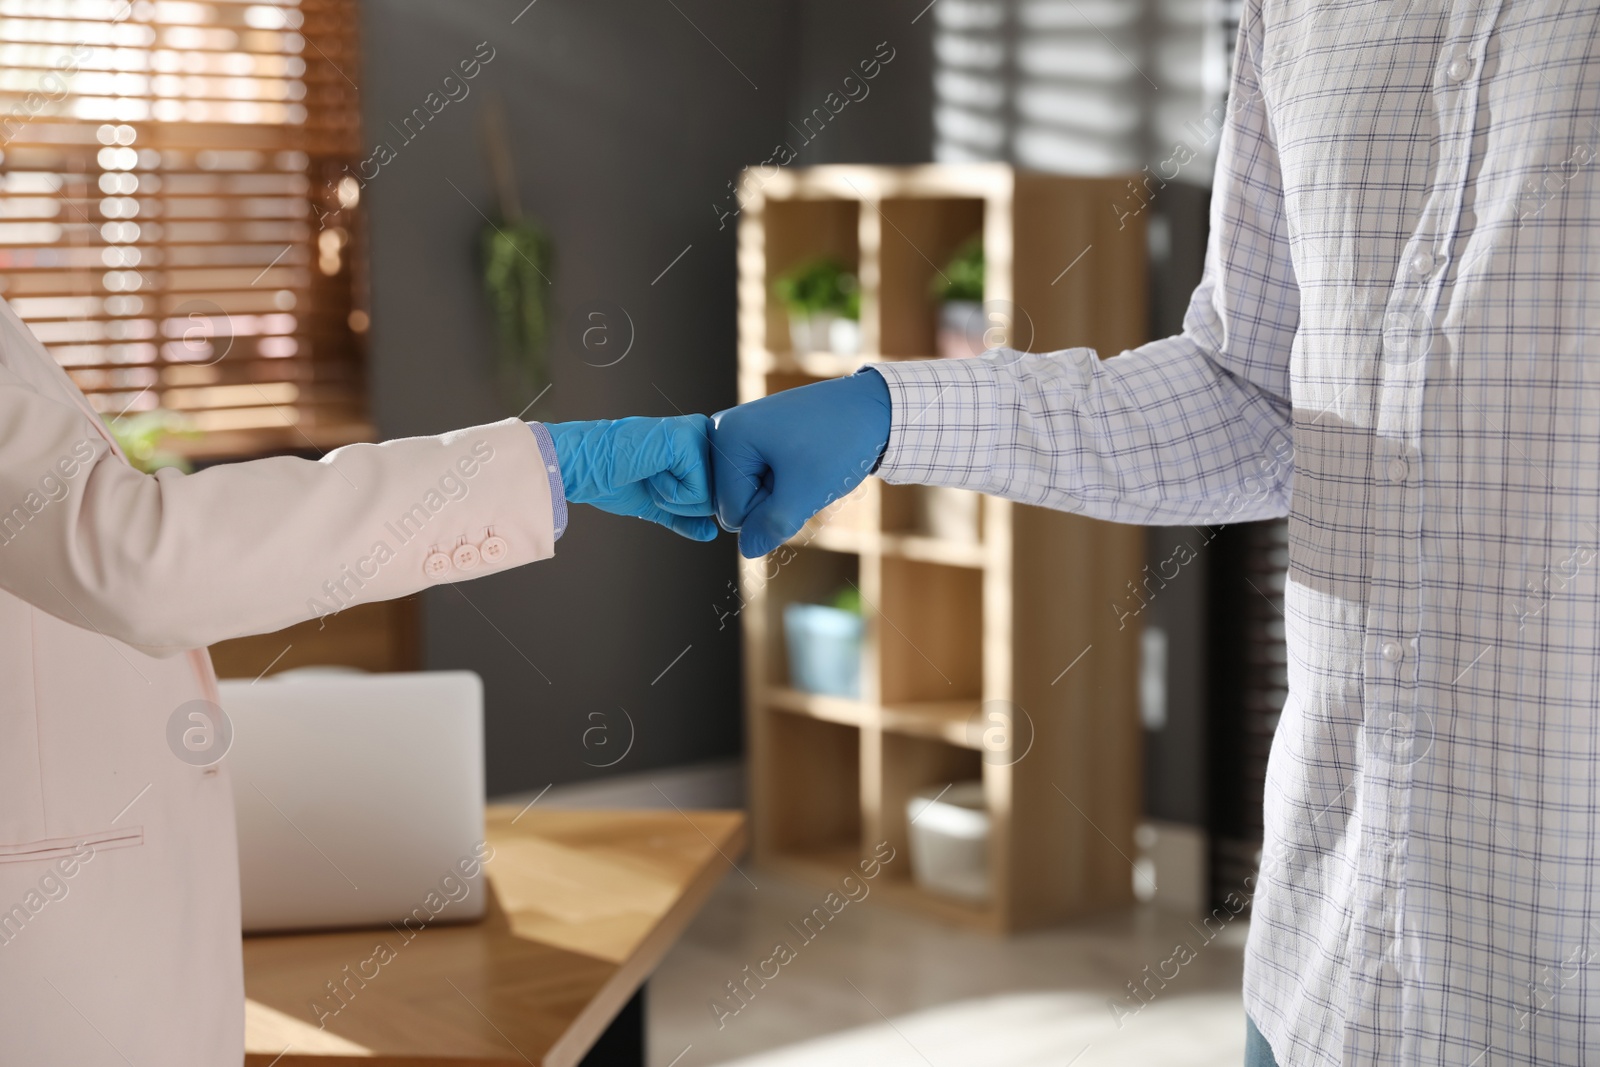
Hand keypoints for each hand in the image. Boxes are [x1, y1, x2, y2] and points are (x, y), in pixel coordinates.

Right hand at [545, 415, 717, 540]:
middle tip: (649, 477)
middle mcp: (702, 434)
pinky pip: (699, 494)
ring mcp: (699, 435)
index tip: (651, 481)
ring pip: (709, 499)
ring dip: (672, 498)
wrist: (586, 466)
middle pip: (714, 499)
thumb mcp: (656, 504)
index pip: (712, 495)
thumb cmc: (614, 480)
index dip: (680, 504)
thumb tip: (711, 534)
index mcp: (696, 445)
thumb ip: (684, 517)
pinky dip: (670, 493)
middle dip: (679, 504)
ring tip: (649, 472)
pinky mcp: (691, 442)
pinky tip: (651, 470)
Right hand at [710, 370, 890, 557]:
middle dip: (772, 500)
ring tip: (806, 465)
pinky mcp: (755, 435)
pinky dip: (784, 479)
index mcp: (725, 438)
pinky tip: (803, 461)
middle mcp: (723, 430)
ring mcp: (739, 431)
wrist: (871, 406)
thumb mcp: (805, 492)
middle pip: (736, 503)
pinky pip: (760, 478)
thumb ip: (771, 527)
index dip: (770, 510)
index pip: (731, 513)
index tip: (798, 478)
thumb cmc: (839, 443)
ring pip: (750, 493)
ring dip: (781, 492)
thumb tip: (746, 551)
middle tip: (804, 472)